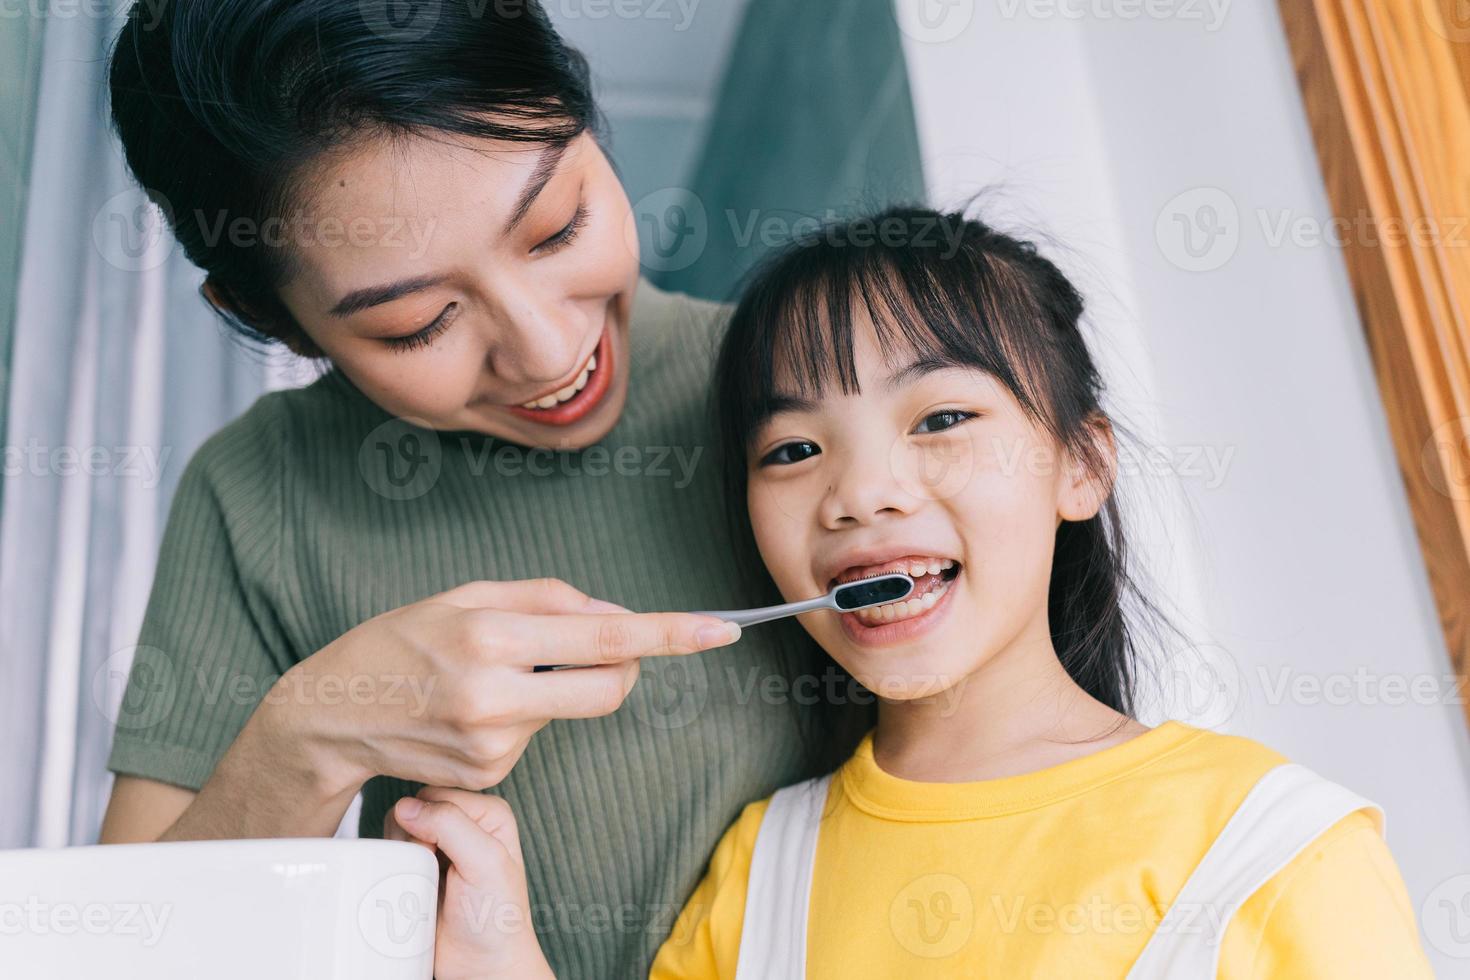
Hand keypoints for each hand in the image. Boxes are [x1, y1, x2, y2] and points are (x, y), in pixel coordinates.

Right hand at [272, 578, 740, 795]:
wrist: (330, 715)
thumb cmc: (399, 641)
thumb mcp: (466, 595)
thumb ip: (547, 599)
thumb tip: (614, 615)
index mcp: (492, 635)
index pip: (607, 637)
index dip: (671, 634)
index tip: (721, 630)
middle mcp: (497, 695)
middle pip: (610, 688)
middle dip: (620, 666)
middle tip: (594, 648)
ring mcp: (494, 744)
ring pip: (568, 709)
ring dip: (550, 688)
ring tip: (486, 677)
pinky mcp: (489, 775)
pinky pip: (536, 736)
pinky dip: (521, 717)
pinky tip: (471, 710)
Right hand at [386, 787, 551, 979]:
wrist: (480, 966)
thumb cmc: (495, 918)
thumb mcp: (485, 863)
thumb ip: (451, 825)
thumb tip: (406, 806)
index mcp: (488, 814)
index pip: (438, 794)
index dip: (428, 820)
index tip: (440, 855)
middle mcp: (464, 825)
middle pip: (413, 808)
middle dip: (410, 837)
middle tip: (429, 870)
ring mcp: (439, 848)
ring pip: (397, 830)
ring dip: (399, 854)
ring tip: (421, 880)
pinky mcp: (419, 869)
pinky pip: (390, 854)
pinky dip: (390, 868)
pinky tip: (409, 886)